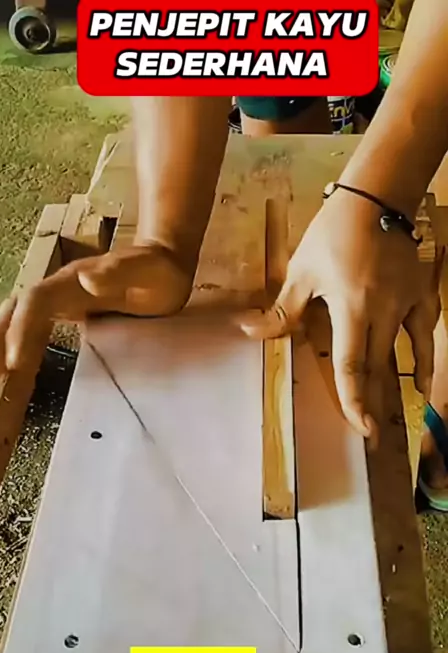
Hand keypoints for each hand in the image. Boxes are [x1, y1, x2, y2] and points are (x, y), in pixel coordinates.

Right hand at [0, 245, 192, 378]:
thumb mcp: (149, 269)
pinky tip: (10, 366)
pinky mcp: (68, 310)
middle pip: (18, 309)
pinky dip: (17, 344)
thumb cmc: (159, 269)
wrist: (165, 261)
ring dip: (0, 342)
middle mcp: (62, 287)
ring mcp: (63, 298)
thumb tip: (87, 280)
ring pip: (20, 317)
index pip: (37, 301)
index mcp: (75, 279)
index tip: (15, 361)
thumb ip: (119, 271)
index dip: (22, 329)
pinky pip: (34, 327)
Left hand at [239, 192, 440, 442]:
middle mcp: (384, 313)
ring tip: (386, 417)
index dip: (354, 399)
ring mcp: (406, 304)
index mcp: (352, 308)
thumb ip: (282, 308)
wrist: (376, 197)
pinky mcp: (420, 294)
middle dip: (370, 403)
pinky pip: (425, 332)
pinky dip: (425, 358)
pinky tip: (423, 382)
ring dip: (392, 387)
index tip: (359, 427)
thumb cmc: (333, 232)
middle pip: (377, 367)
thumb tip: (246, 330)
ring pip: (398, 354)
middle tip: (369, 435)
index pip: (353, 364)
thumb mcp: (302, 270)